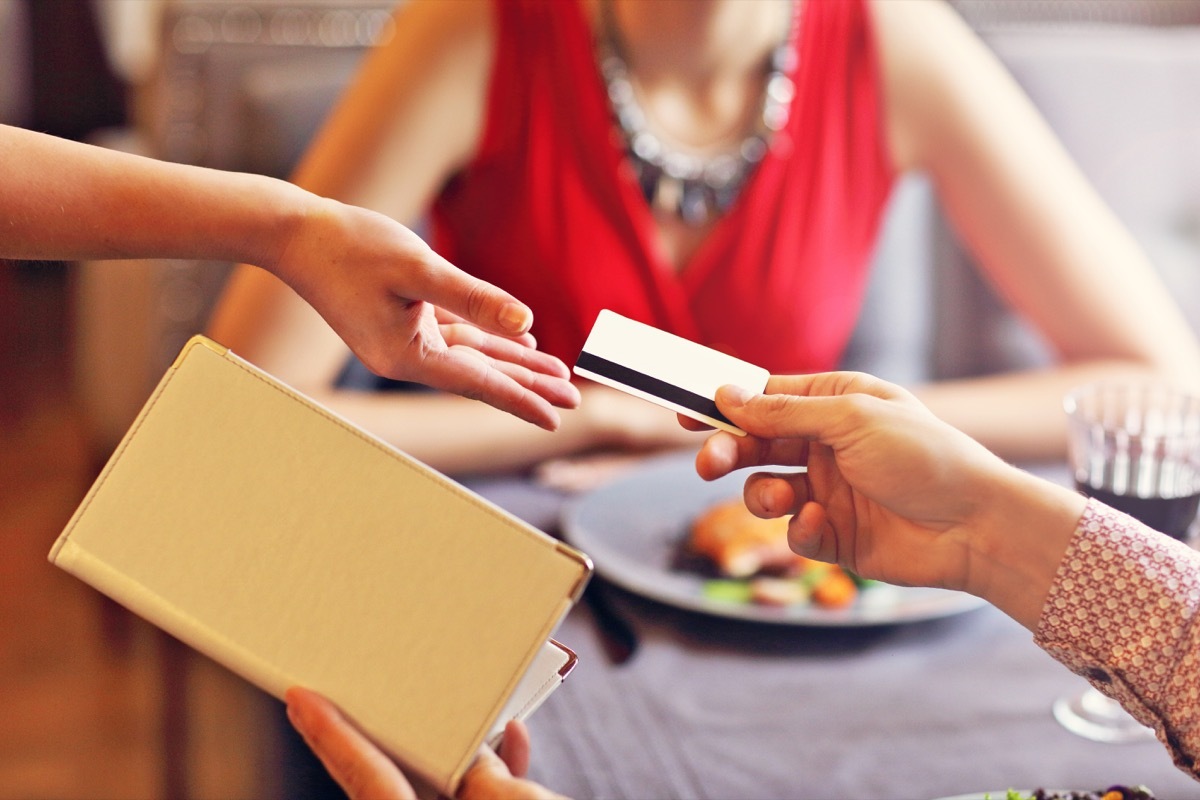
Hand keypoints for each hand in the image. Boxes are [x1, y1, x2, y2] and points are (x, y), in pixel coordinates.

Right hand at [272, 199, 579, 430]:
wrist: (294, 232)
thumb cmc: (351, 246)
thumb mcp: (419, 269)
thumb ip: (475, 298)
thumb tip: (527, 324)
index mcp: (408, 356)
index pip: (479, 383)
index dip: (522, 398)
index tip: (558, 417)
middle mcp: (406, 357)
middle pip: (481, 376)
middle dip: (528, 385)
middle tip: (574, 398)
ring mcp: (403, 339)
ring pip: (473, 356)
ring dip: (515, 362)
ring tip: (558, 374)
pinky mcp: (402, 319)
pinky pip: (456, 335)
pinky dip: (487, 339)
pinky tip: (520, 341)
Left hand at [285, 687, 566, 799]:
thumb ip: (487, 774)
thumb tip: (478, 758)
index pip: (365, 778)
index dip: (332, 736)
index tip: (300, 699)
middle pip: (397, 785)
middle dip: (400, 739)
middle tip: (386, 692)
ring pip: (443, 794)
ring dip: (462, 753)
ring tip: (481, 711)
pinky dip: (493, 777)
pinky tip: (516, 743)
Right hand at [690, 372, 1083, 619]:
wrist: (975, 526)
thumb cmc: (925, 457)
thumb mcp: (851, 420)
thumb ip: (783, 414)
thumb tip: (728, 396)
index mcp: (835, 404)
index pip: (766, 399)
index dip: (725, 404)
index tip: (685, 411)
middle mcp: (828, 445)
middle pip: (755, 444)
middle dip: (728, 451)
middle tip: (708, 462)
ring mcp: (830, 490)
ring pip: (765, 489)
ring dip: (761, 494)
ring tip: (778, 500)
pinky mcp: (835, 534)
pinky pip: (794, 530)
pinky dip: (800, 528)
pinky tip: (823, 524)